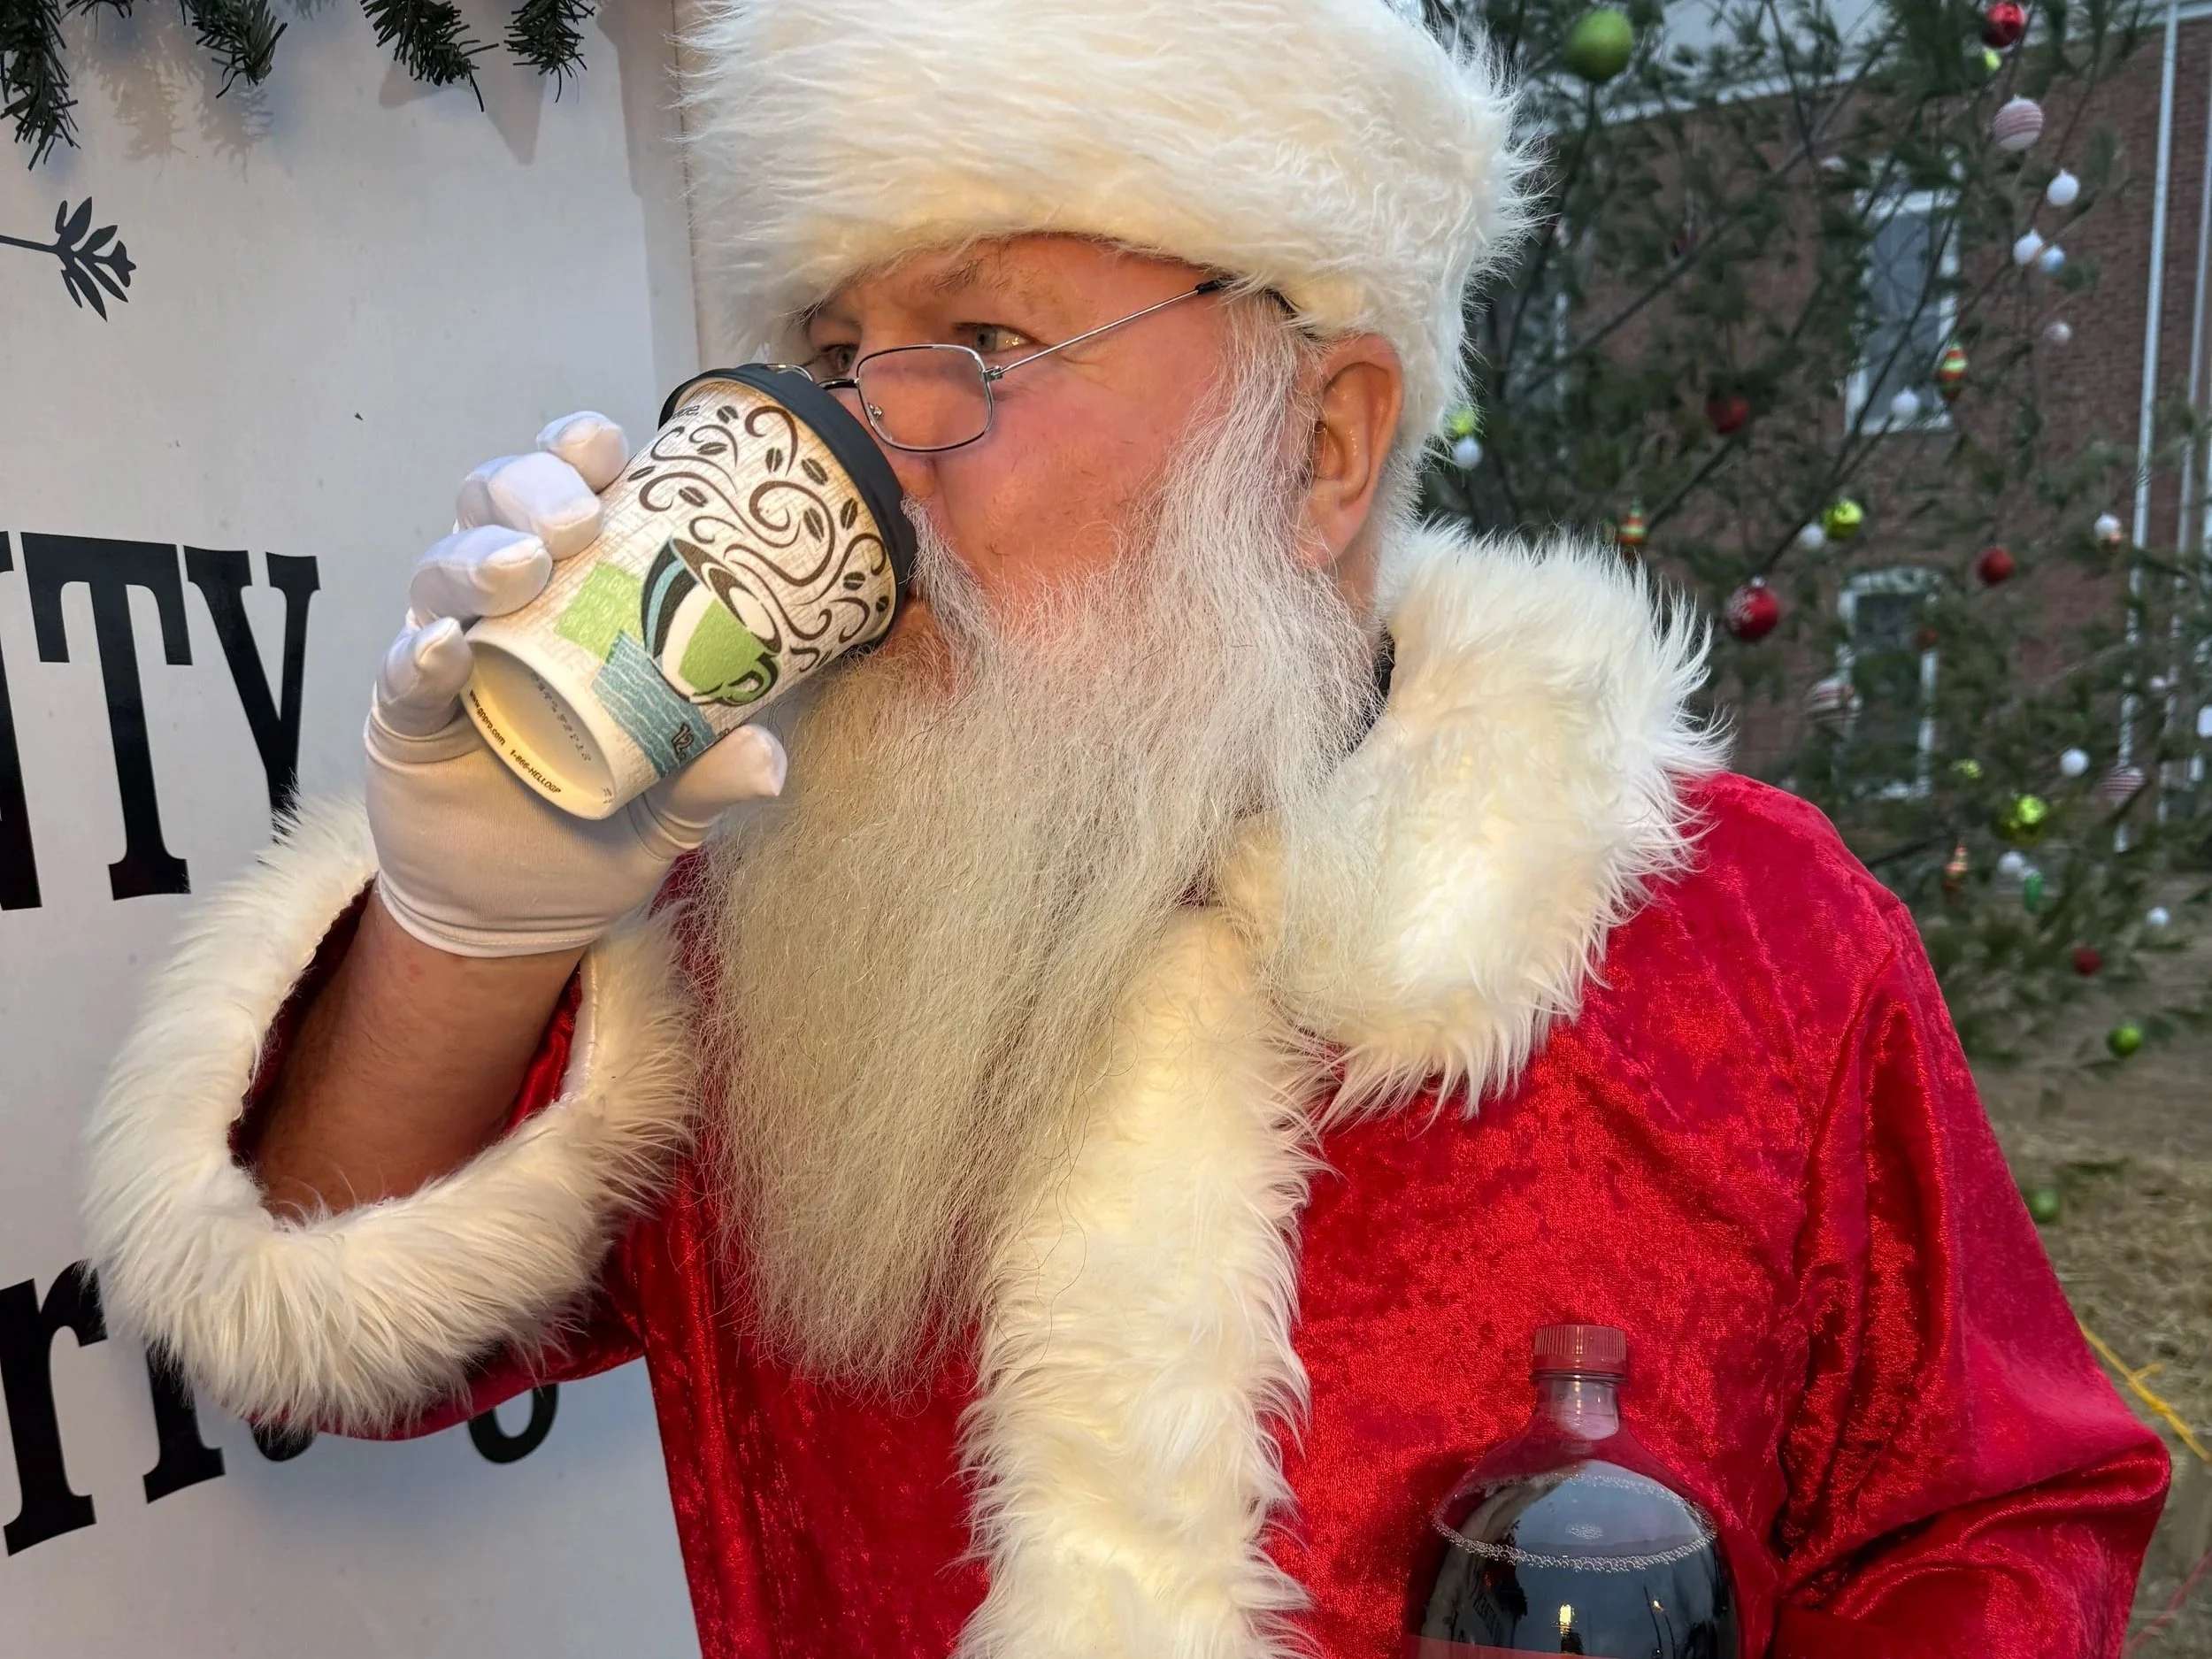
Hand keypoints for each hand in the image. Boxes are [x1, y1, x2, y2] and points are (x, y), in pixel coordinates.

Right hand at [365, 412, 786, 957]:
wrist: (526, 910)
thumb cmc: (604, 815)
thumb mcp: (675, 797)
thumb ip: (714, 771)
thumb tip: (772, 759)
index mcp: (576, 588)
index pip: (571, 488)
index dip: (581, 449)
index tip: (615, 446)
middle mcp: (504, 601)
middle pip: (496, 503)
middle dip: (531, 487)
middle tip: (577, 520)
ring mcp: (449, 651)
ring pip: (441, 570)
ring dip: (476, 556)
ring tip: (520, 570)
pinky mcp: (405, 717)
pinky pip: (403, 673)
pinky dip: (422, 655)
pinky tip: (445, 649)